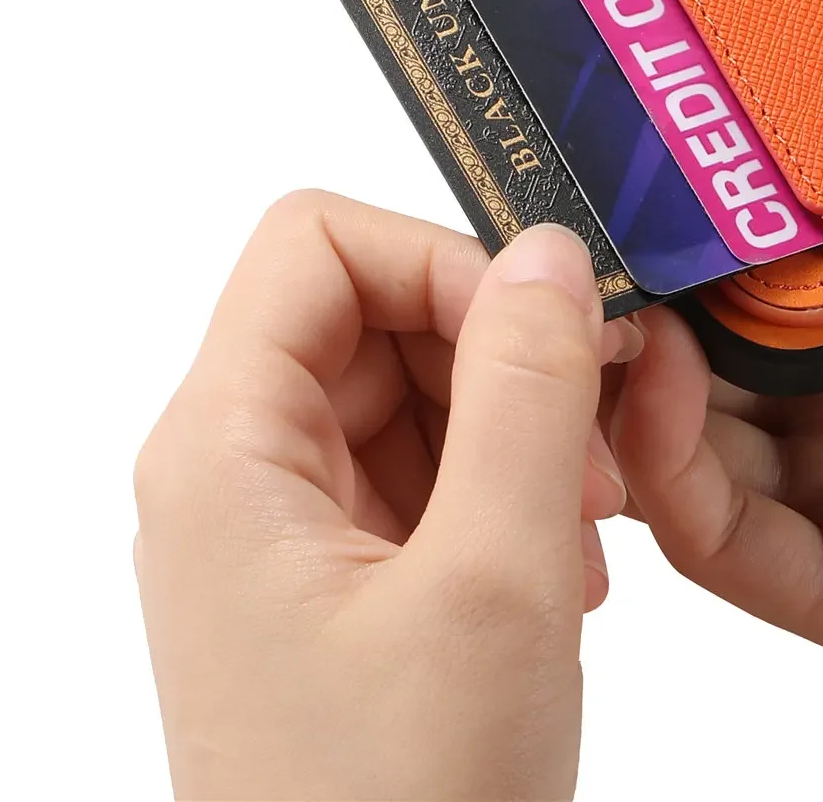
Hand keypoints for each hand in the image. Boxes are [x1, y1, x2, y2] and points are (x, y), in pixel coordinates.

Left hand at [136, 196, 639, 801]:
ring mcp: (285, 528)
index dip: (443, 258)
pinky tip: (559, 572)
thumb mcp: (493, 580)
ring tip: (583, 534)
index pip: (318, 243)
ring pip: (414, 388)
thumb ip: (527, 391)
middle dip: (501, 355)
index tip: (550, 327)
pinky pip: (425, 470)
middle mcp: (237, 472)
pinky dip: (506, 492)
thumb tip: (552, 248)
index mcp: (224, 450)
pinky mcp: (335, 578)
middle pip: (376, 310)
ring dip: (518, 430)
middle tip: (597, 437)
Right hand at [612, 0, 822, 801]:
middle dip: (623, 221)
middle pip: (711, 289)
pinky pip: (728, 535)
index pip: (782, 180)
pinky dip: (663, 463)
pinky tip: (653, 372)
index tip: (633, 27)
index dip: (698, 117)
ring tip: (568, 246)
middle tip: (556, 132)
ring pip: (682, 411)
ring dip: (610, 338)